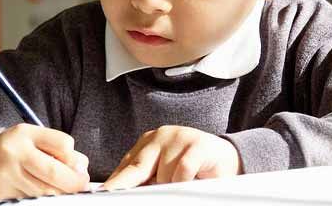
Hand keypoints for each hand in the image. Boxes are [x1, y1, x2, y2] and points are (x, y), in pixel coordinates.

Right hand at [0, 124, 88, 199]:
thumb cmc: (11, 149)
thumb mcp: (33, 138)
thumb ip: (58, 148)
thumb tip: (81, 168)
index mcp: (25, 133)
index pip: (63, 144)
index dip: (75, 158)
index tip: (79, 166)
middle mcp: (14, 153)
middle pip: (55, 172)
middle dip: (74, 181)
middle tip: (81, 184)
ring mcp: (7, 176)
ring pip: (46, 191)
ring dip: (60, 191)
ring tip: (61, 186)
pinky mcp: (2, 196)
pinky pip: (33, 200)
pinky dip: (43, 198)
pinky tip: (43, 191)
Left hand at [103, 126, 241, 189]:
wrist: (225, 159)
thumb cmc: (192, 168)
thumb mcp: (164, 173)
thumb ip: (146, 179)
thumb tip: (120, 192)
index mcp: (148, 143)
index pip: (127, 166)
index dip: (116, 183)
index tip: (105, 194)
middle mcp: (160, 136)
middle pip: (137, 167)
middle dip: (124, 185)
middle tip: (112, 195)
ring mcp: (179, 138)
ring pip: (163, 175)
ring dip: (170, 186)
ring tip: (182, 183)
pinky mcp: (197, 144)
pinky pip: (182, 170)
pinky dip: (184, 181)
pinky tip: (191, 181)